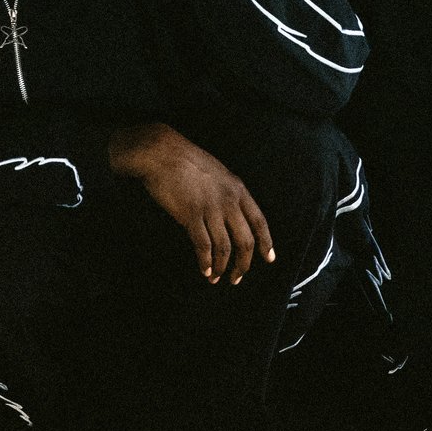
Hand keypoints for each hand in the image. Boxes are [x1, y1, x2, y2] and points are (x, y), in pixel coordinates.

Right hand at [108, 120, 274, 284]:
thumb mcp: (218, 172)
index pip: (259, 221)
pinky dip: (205, 262)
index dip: (267, 243)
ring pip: (225, 248)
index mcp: (238, 189)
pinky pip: (203, 245)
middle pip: (245, 241)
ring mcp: (210, 209)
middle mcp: (229, 201)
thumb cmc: (186, 160)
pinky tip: (204, 270)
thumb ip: (228, 192)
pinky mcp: (191, 215)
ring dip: (222, 267)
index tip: (269, 258)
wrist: (162, 152)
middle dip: (243, 264)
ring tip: (216, 278)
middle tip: (237, 277)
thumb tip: (231, 212)